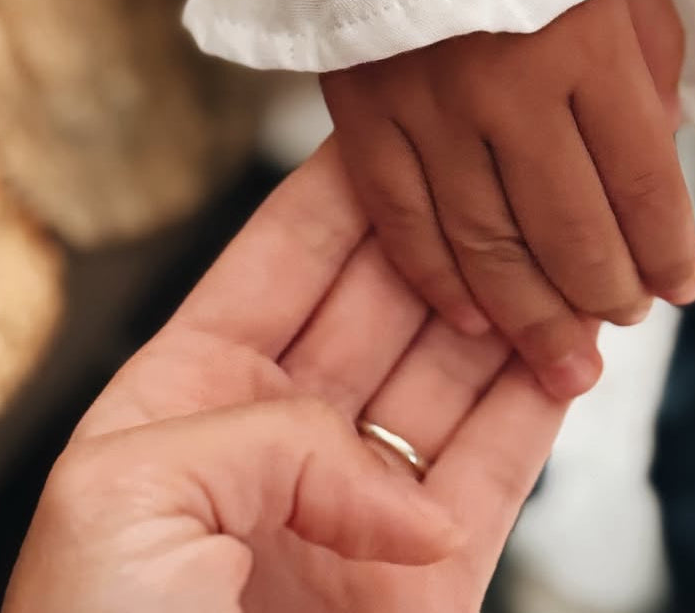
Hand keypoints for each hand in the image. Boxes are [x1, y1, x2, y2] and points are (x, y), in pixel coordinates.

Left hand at [3, 141, 569, 612]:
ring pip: (448, 372)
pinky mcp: (429, 575)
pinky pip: (495, 465)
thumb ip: (263, 435)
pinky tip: (569, 345)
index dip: (336, 195)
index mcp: (185, 397)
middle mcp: (277, 438)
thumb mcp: (125, 496)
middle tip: (495, 174)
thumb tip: (391, 483)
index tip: (393, 127)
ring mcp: (357, 503)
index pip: (276, 264)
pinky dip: (538, 403)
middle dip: (437, 237)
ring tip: (552, 248)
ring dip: (502, 309)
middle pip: (376, 304)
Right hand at [322, 0, 694, 400]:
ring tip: (558, 355)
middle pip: (567, 231)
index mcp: (585, 43)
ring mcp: (427, 104)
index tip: (680, 285)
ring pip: (482, 242)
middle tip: (618, 321)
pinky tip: (470, 315)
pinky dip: (436, 277)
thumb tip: (651, 164)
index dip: (667, 249)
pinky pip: (398, 218)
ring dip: (528, 312)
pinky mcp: (361, 109)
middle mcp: (508, 85)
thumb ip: (648, 69)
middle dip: (604, 293)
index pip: (641, 182)